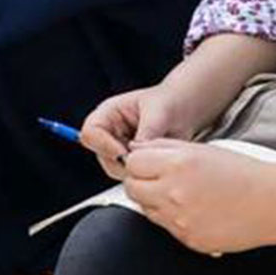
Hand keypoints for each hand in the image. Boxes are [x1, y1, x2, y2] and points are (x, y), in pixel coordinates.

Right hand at [81, 83, 203, 178]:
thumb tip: (137, 153)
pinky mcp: (131, 160)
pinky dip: (143, 172)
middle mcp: (110, 131)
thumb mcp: (159, 112)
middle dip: (121, 161)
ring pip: (114, 167)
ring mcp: (119, 147)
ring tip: (155, 158)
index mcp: (109, 112)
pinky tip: (157, 161)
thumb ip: (147, 133)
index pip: (91, 132)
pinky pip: (130, 173)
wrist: (185, 109)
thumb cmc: (169, 101)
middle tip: (144, 160)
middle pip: (101, 154)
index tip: (123, 152)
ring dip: (134, 168)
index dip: (103, 144)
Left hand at [123, 139, 275, 253]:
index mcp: (177, 164)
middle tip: (158, 178)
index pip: (132, 163)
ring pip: (145, 209)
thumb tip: (137, 149)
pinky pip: (166, 227)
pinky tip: (193, 208)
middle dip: (141, 181)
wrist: (274, 201)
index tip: (146, 163)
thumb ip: (163, 146)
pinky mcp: (189, 239)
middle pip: (132, 188)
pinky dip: (172, 218)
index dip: (138, 161)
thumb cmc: (242, 172)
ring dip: (155, 201)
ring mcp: (181, 219)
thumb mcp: (200, 147)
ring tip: (181, 193)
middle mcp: (174, 192)